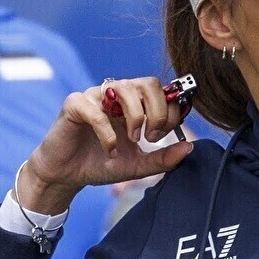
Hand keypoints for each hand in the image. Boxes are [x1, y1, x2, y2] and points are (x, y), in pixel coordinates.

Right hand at [14, 80, 194, 214]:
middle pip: (147, 83)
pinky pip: (96, 111)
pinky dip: (108, 134)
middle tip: (151, 137)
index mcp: (133, 103)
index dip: (169, 111)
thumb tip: (189, 148)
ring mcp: (94, 97)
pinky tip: (110, 151)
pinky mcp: (74, 105)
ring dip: (135, 117)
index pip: (161, 91)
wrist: (68, 175)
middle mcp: (115, 94)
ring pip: (124, 88)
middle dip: (156, 111)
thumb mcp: (138, 166)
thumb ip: (163, 158)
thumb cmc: (101, 163)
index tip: (163, 136)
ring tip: (132, 140)